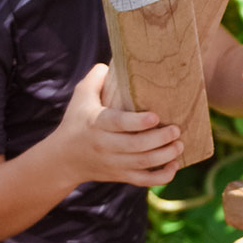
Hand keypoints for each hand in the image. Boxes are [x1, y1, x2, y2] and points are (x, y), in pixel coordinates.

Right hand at [54, 64, 183, 186]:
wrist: (63, 159)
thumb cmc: (76, 122)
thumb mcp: (80, 97)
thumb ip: (95, 78)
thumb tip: (112, 62)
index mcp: (96, 124)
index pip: (118, 124)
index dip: (138, 122)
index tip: (156, 116)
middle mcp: (105, 145)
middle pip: (135, 146)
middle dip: (160, 139)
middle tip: (176, 129)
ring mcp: (113, 163)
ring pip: (142, 163)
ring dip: (165, 156)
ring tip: (180, 144)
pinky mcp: (120, 176)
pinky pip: (143, 180)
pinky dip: (161, 177)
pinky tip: (174, 166)